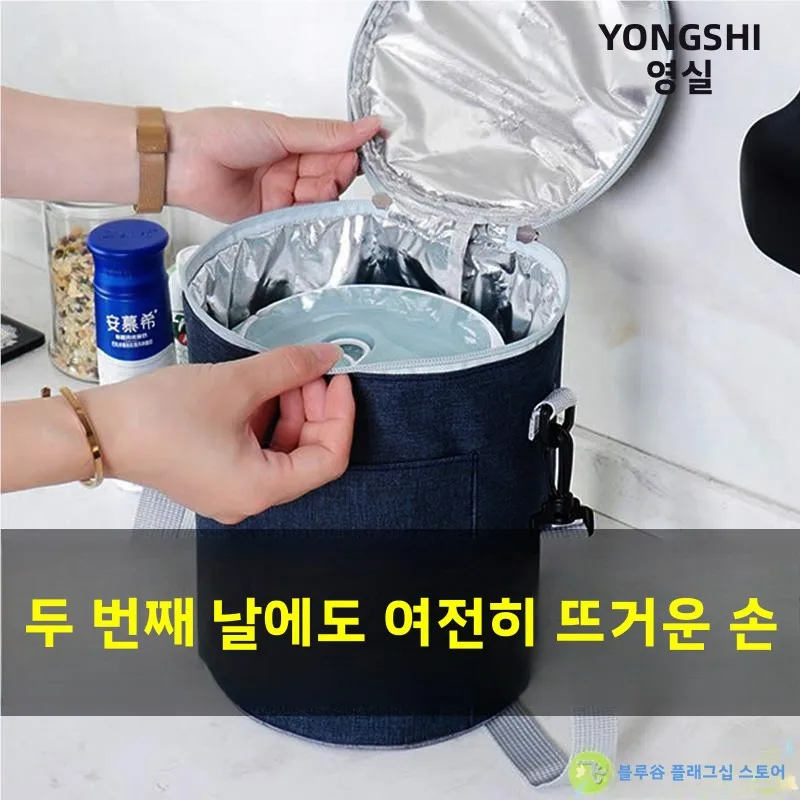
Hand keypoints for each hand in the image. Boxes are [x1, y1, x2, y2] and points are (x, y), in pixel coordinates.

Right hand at [82, 343, 353, 522]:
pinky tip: (263, 389)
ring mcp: (234, 490)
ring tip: (286, 373)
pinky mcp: (218, 475)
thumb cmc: (158, 416)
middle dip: (316, 408)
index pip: (329, 459)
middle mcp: (251, 498)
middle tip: (311, 370)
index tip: (339, 380)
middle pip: (308, 454)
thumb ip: (290, 368)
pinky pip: (259, 450)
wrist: (97, 430)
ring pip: (284, 450)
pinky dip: (268, 419)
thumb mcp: (236, 384)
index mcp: (261, 488)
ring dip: (292, 410)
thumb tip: (326, 355)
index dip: (341, 417)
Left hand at [165, 107, 381, 221]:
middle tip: (331, 173)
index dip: (348, 155)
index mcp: (296, 144)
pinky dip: (307, 219)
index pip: (336, 152)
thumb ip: (326, 135)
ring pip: (318, 202)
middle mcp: (292, 170)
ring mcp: (283, 196)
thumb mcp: (281, 129)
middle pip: (330, 178)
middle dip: (334, 176)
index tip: (357, 155)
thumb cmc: (224, 134)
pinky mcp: (272, 220)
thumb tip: (370, 126)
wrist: (185, 161)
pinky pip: (299, 222)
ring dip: (320, 197)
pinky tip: (307, 212)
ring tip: (308, 189)